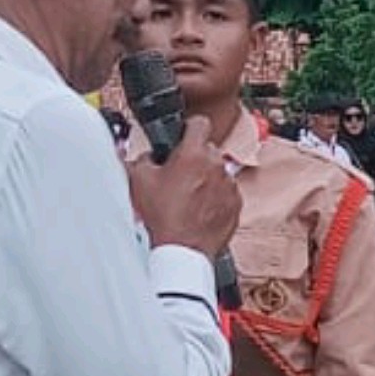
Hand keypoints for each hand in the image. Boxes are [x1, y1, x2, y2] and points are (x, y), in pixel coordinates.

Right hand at [129, 137, 244, 263]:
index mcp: (194, 153)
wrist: (181, 253)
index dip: (188, 128)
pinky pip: (226, 195)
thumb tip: (148, 156)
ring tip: (188, 198)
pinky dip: (215, 199)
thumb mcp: (138, 179)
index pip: (199, 123)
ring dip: (206, 180)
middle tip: (178, 176)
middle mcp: (217, 167)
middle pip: (208, 150)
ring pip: (218, 173)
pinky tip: (198, 210)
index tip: (184, 136)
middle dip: (195, 159)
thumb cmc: (162, 219)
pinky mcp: (236, 207)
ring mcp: (230, 187)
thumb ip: (143, 157)